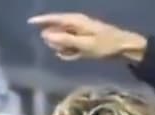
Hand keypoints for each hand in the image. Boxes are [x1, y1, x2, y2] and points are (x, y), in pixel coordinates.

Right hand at [27, 13, 147, 61]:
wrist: (125, 48)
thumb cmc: (106, 45)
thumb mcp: (85, 44)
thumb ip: (65, 40)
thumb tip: (46, 36)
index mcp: (76, 21)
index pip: (54, 18)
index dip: (42, 21)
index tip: (29, 23)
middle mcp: (77, 24)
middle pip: (57, 29)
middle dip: (55, 39)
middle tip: (60, 49)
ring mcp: (81, 33)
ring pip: (64, 39)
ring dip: (63, 47)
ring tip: (70, 54)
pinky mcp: (86, 41)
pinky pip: (72, 46)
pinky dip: (71, 51)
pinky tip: (73, 56)